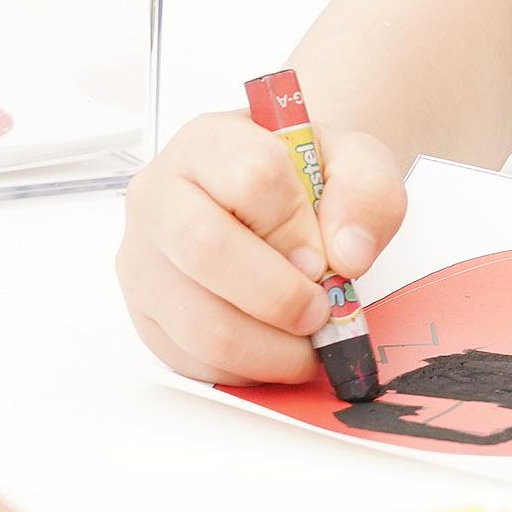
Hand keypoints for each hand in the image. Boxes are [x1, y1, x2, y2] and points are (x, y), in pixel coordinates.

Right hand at [114, 107, 408, 384]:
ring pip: (199, 320)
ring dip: (270, 346)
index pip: (251, 176)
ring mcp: (144, 260)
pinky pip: (194, 360)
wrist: (275, 203)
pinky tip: (277, 349)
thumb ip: (367, 193)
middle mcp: (159, 196)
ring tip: (308, 341)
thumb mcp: (355, 163)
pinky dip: (249, 369)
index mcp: (208, 142)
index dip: (298, 225)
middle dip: (281, 295)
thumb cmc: (307, 181)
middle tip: (320, 310)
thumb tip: (348, 256)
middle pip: (206, 248)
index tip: (326, 255)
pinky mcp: (147, 317)